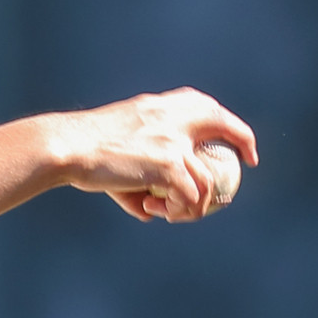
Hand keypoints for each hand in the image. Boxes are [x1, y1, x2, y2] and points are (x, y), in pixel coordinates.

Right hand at [45, 88, 259, 222]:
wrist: (69, 146)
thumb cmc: (83, 152)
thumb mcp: (116, 154)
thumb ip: (139, 180)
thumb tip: (150, 212)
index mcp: (159, 108)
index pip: (202, 105)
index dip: (222, 121)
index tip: (230, 138)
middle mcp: (173, 118)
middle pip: (222, 122)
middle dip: (243, 139)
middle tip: (248, 162)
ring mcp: (174, 141)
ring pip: (207, 180)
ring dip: (193, 204)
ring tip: (168, 212)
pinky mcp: (168, 165)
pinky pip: (190, 196)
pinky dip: (177, 210)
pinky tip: (151, 209)